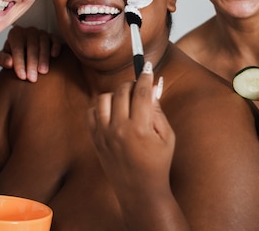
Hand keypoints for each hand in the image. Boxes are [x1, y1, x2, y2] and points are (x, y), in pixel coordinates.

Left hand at [0, 25, 60, 81]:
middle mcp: (28, 31)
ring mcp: (41, 32)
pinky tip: (54, 56)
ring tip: (43, 72)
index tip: (22, 77)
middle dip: (32, 63)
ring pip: (43, 43)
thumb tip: (9, 62)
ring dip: (43, 58)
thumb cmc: (13, 56)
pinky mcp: (52, 36)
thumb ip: (2, 59)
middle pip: (31, 46)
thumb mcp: (3, 58)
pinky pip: (55, 39)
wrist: (24, 52)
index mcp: (15, 34)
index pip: (17, 48)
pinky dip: (55, 47)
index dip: (19, 63)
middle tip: (32, 78)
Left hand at [88, 63, 172, 191]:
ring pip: (104, 98)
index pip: (141, 92)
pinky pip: (91, 111)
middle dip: (132, 85)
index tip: (148, 68)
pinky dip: (101, 107)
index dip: (145, 77)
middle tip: (139, 88)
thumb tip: (152, 87)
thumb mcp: (167, 136)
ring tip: (126, 102)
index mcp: (140, 128)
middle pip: (122, 91)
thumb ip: (158, 110)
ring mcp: (104, 134)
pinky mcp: (95, 139)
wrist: (140, 190)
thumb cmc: (158, 163)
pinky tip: (112, 111)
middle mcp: (119, 129)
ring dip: (116, 94)